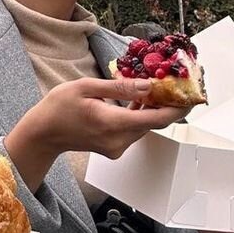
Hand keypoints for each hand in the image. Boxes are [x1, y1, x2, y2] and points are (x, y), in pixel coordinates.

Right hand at [5, 76, 186, 192]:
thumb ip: (119, 87)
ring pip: (145, 127)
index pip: (156, 119)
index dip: (177, 108)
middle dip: (167, 104)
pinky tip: (139, 100)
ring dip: (153, 109)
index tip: (190, 95)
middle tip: (175, 84)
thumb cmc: (58, 107)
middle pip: (154, 123)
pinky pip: (134, 130)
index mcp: (112, 123)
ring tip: (158, 87)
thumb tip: (148, 85)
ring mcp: (116, 147)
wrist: (43, 134)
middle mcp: (118, 140)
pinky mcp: (114, 148)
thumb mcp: (85, 87)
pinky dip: (140, 115)